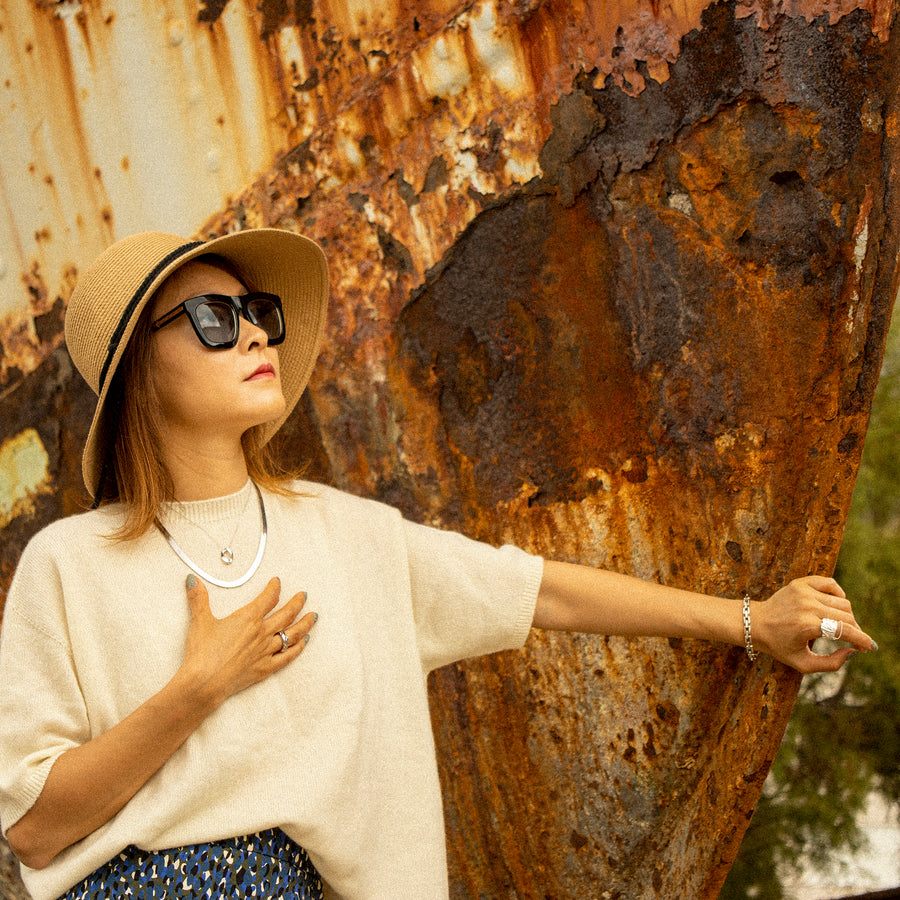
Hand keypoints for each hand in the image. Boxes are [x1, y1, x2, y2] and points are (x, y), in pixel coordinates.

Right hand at [179, 575, 315, 706]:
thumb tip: (192, 580)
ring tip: (313, 617)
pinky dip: (298, 648)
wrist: (204, 682)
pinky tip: (304, 643)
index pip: (268, 598)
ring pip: (292, 634)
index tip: (277, 582)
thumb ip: (198, 598)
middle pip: (286, 614)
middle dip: (297, 602)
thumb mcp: (199, 621)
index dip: (274, 588)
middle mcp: (262, 633)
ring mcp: (266, 651)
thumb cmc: (202, 652)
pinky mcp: (265, 668)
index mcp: (248, 618)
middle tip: (304, 595)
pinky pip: (288, 656)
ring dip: (305, 624)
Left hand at [752, 576, 876, 672]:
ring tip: (840, 626)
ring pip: (842, 602)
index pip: (844, 630)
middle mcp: (806, 606)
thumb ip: (831, 664)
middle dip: (856, 630)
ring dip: (847, 616)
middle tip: (855, 640)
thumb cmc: (778, 646)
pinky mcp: (800, 583)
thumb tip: (852, 651)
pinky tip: (834, 606)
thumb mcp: (802, 663)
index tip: (870, 647)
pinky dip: (839, 595)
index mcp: (806, 626)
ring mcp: (803, 592)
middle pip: (846, 616)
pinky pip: (831, 584)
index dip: (862, 640)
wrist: (754, 623)